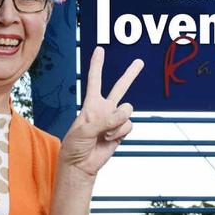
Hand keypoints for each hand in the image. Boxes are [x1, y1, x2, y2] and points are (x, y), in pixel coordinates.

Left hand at [59, 47, 143, 176]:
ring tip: (104, 133)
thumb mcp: (84, 130)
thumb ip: (104, 120)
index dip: (97, 64)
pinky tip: (109, 138)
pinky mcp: (121, 132)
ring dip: (117, 122)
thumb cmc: (75, 145)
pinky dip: (120, 132)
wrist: (80, 164)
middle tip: (139, 62)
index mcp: (91, 104)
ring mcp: (114, 120)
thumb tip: (125, 113)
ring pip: (127, 110)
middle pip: (119, 88)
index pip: (95, 80)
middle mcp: (104, 109)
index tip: (100, 49)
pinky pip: (129, 125)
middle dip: (130, 75)